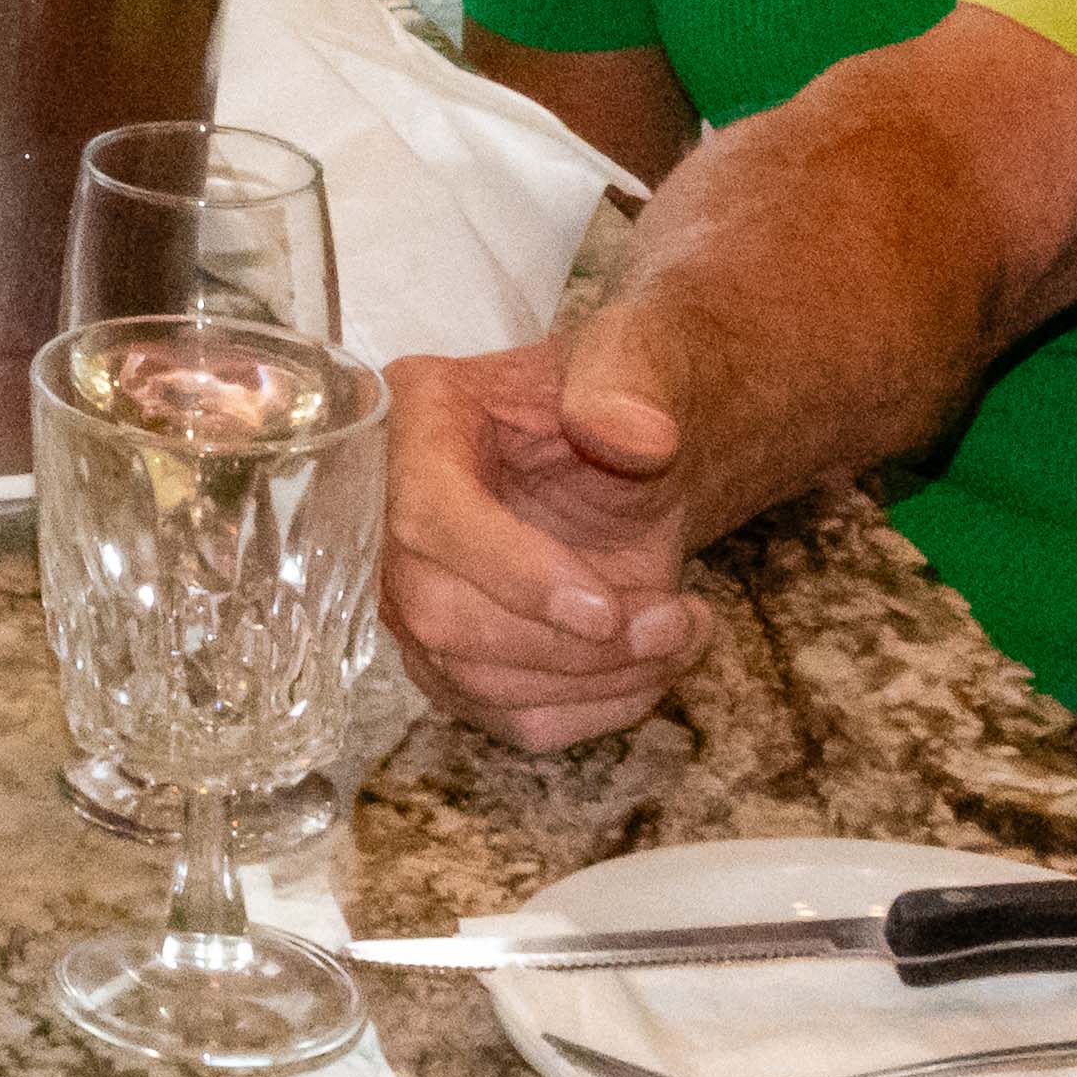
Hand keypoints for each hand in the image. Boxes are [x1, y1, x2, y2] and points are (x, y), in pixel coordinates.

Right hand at [376, 337, 710, 750]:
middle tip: (673, 622)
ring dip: (597, 682)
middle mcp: (393, 515)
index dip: (512, 572)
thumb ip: (633, 384)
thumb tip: (638, 434)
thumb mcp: (638, 357)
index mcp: (417, 420)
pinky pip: (513, 719)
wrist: (636, 449)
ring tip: (683, 633)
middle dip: (568, 644)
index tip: (607, 608)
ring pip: (477, 683)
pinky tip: (656, 664)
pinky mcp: (459, 658)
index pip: (429, 516)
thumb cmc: (623, 391)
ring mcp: (418, 594)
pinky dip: (597, 710)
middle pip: (440, 616)